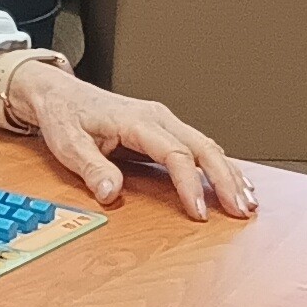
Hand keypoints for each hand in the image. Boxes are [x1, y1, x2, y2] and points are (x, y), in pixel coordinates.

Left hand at [5, 61, 257, 220]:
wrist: (59, 94)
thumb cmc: (64, 116)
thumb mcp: (68, 143)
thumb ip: (91, 168)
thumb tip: (110, 192)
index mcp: (136, 120)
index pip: (175, 153)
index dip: (190, 184)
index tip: (199, 212)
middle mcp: (157, 117)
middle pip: (203, 147)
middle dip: (226, 179)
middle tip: (241, 209)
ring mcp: (164, 122)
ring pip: (208, 146)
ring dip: (230, 174)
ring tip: (248, 202)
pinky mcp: (164, 131)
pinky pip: (200, 147)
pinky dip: (220, 166)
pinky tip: (234, 184)